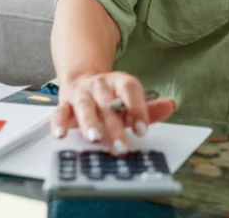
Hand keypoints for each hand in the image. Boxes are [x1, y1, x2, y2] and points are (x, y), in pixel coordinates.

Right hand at [52, 71, 176, 154]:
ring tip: (94, 139)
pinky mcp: (64, 103)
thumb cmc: (110, 98)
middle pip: (107, 103)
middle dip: (114, 126)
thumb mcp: (130, 100)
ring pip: (84, 106)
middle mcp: (99, 85)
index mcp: (118, 82)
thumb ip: (148, 108)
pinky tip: (60, 135)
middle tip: (121, 147)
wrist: (81, 81)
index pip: (129, 89)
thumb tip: (171, 105)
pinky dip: (58, 123)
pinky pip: (60, 112)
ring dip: (88, 122)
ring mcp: (80, 93)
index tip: (142, 130)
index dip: (136, 108)